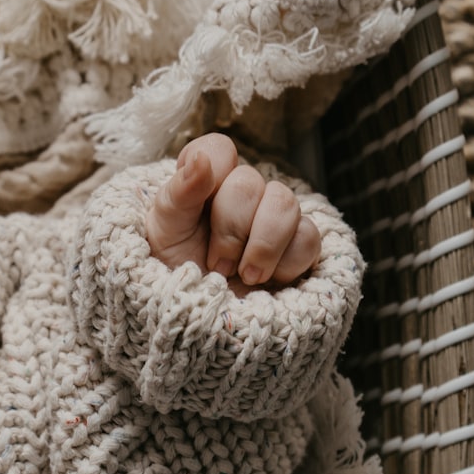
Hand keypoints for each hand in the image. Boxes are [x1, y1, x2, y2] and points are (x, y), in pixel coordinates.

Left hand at [146, 134, 321, 290]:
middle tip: (217, 265)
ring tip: (245, 277)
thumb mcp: (164, 234)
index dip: (213, 169)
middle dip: (231, 229)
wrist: (200, 325)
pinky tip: (268, 282)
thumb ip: (179, 193)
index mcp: (205, 184)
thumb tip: (202, 159)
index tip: (199, 204)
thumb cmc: (175, 274)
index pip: (219, 149)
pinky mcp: (299, 247)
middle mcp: (242, 195)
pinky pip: (309, 238)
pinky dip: (286, 264)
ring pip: (286, 203)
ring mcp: (273, 219)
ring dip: (262, 246)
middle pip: (250, 182)